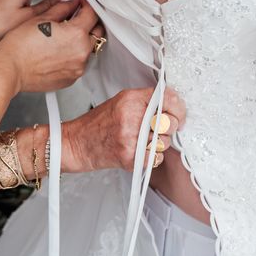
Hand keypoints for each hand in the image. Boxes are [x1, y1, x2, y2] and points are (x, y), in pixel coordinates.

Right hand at [0, 0, 103, 92]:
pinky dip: (75, 55)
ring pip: (89, 49)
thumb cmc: (20, 46)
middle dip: (90, 22)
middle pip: (97, 32)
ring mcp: (77, 68)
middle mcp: (81, 53)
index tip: (80, 3)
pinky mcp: (71, 79)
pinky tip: (61, 50)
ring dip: (84, 39)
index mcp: (76, 34)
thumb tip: (71, 3)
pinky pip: (80, 63)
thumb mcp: (42, 18)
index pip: (92, 13)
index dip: (86, 4)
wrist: (10, 69)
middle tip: (78, 16)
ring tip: (67, 35)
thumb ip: (62, 8)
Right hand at [62, 88, 185, 171]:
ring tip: (144, 141)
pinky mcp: (129, 156)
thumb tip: (171, 104)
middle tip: (161, 130)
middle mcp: (131, 115)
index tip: (178, 114)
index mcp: (131, 99)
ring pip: (165, 141)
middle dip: (170, 128)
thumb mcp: (120, 102)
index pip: (168, 98)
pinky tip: (142, 152)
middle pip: (169, 122)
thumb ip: (144, 101)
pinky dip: (153, 157)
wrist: (76, 143)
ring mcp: (130, 137)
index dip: (178, 108)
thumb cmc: (97, 124)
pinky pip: (156, 158)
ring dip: (159, 144)